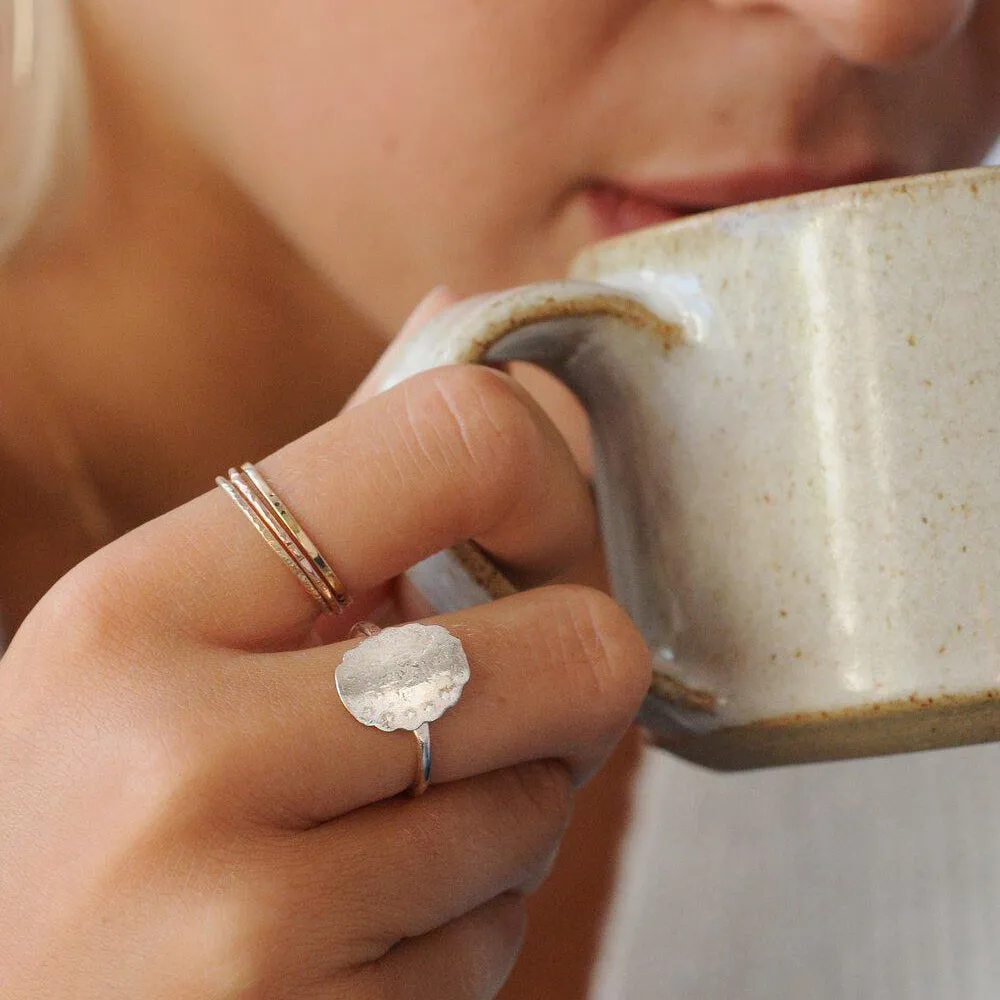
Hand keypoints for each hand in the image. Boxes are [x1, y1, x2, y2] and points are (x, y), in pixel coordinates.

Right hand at [0, 309, 650, 997]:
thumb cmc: (72, 811)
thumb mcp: (154, 630)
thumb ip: (331, 481)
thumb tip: (464, 312)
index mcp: (140, 607)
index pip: (452, 442)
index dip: (550, 483)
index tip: (538, 535)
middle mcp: (186, 756)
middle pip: (573, 648)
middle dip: (566, 676)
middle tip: (494, 697)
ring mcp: (249, 922)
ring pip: (545, 809)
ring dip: (501, 811)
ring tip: (372, 830)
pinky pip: (501, 943)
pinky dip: (462, 928)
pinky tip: (349, 932)